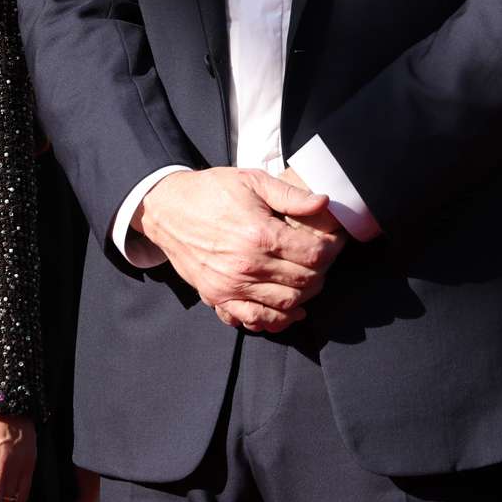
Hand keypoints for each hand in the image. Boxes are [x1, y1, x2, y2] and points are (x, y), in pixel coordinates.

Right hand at [135, 167, 342, 332]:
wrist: (167, 209)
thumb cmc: (212, 191)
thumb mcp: (252, 180)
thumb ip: (290, 194)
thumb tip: (324, 202)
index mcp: (260, 234)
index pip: (314, 255)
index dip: (331, 249)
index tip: (334, 242)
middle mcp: (248, 266)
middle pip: (304, 282)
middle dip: (321, 271)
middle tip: (322, 260)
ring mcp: (231, 286)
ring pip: (286, 305)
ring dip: (304, 296)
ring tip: (307, 279)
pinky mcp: (218, 297)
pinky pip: (255, 320)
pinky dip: (276, 320)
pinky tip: (288, 310)